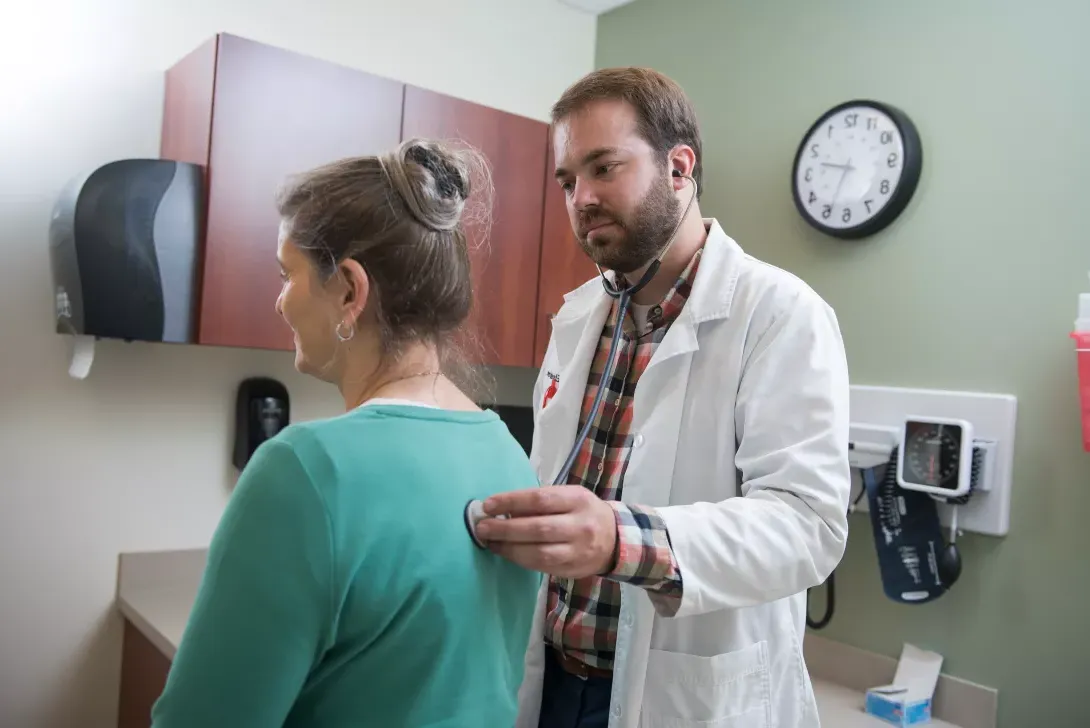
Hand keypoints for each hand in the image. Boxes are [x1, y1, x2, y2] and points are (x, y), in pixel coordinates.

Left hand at [474, 486, 617, 577]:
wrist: (616, 540)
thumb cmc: (583, 512)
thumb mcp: (569, 497)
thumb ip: (541, 502)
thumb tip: (502, 508)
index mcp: (578, 500)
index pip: (540, 499)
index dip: (511, 502)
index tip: (488, 505)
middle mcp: (580, 525)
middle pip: (537, 528)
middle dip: (505, 528)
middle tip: (482, 527)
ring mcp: (578, 550)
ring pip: (538, 552)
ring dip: (509, 548)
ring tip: (490, 542)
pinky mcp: (572, 569)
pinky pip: (541, 567)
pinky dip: (520, 560)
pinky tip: (506, 553)